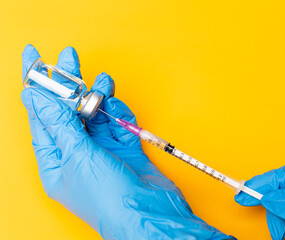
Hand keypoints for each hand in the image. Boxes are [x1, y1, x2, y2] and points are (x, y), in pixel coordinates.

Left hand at [21, 44, 232, 239]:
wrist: (150, 213)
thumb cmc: (107, 197)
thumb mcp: (77, 156)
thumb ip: (59, 123)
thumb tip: (34, 97)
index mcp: (57, 160)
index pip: (42, 116)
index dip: (37, 86)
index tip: (33, 58)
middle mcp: (79, 153)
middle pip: (70, 110)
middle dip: (70, 83)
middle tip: (69, 56)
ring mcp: (104, 150)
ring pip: (97, 113)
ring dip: (99, 96)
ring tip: (103, 82)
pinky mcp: (126, 147)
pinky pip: (119, 122)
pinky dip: (119, 112)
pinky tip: (117, 107)